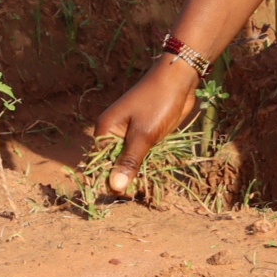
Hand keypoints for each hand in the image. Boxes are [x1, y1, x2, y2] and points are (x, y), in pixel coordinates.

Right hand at [91, 59, 200, 194]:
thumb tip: (114, 187)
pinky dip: (146, 165)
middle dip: (124, 180)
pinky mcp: (144, 135)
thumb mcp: (144, 134)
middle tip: (139, 196)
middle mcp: (114, 133)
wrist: (178, 79)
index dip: (108, 181)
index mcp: (106, 130)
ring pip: (128, 161)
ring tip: (147, 191)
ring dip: (137, 174)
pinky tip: (154, 178)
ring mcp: (129, 134)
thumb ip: (129, 161)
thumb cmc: (157, 102)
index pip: (99, 164)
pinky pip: (140, 155)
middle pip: (113, 165)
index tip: (123, 198)